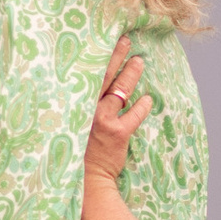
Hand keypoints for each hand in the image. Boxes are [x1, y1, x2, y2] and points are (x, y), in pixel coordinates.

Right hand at [84, 38, 152, 189]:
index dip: (97, 57)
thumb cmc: (79, 150)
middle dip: (116, 57)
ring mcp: (102, 120)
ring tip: (140, 62)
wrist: (86, 179)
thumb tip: (96, 87)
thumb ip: (81, 105)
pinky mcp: (117, 133)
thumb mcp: (73, 124)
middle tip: (126, 41)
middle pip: (104, 77)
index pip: (87, 75)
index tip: (104, 40)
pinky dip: (142, 106)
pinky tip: (148, 99)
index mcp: (76, 105)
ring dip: (131, 75)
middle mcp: (87, 109)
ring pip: (120, 91)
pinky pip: (134, 115)